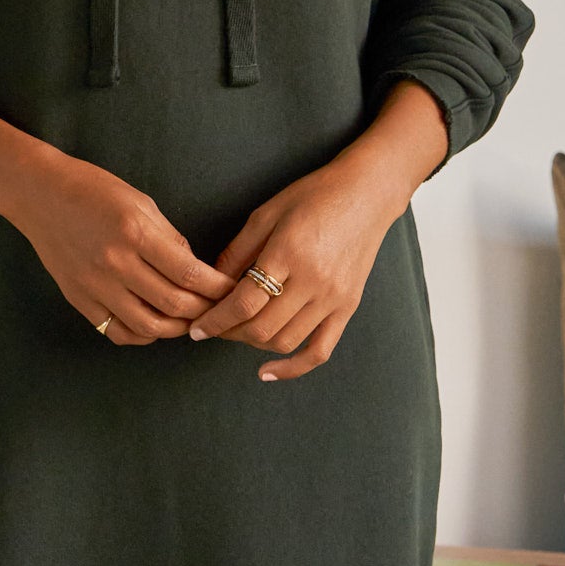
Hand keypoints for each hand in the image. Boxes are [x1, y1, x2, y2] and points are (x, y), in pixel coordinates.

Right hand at [9, 149, 232, 343]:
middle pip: (174, 305)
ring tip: (190, 321)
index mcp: (136, 234)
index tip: (232, 290)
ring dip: (177, 329)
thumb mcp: (140, 202)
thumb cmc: (93, 191)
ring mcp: (95, 286)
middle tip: (218, 308)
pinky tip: (154, 327)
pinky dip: (142, 336)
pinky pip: (117, 331)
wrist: (40, 195)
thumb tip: (193, 268)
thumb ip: (169, 237)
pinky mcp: (80, 299)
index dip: (218, 288)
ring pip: (148, 327)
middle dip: (205, 311)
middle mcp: (116, 264)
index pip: (190, 274)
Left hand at [190, 83, 447, 381]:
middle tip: (212, 328)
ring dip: (253, 345)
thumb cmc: (314, 196)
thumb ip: (237, 251)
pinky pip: (320, 350)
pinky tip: (268, 371)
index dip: (214, 321)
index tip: (196, 328)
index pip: (243, 303)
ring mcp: (334, 298)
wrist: (368, 194)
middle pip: (261, 328)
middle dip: (229, 334)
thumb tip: (209, 286)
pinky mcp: (348, 307)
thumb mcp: (266, 214)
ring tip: (237, 334)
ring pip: (284, 341)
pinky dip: (293, 368)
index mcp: (288, 253)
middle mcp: (313, 281)